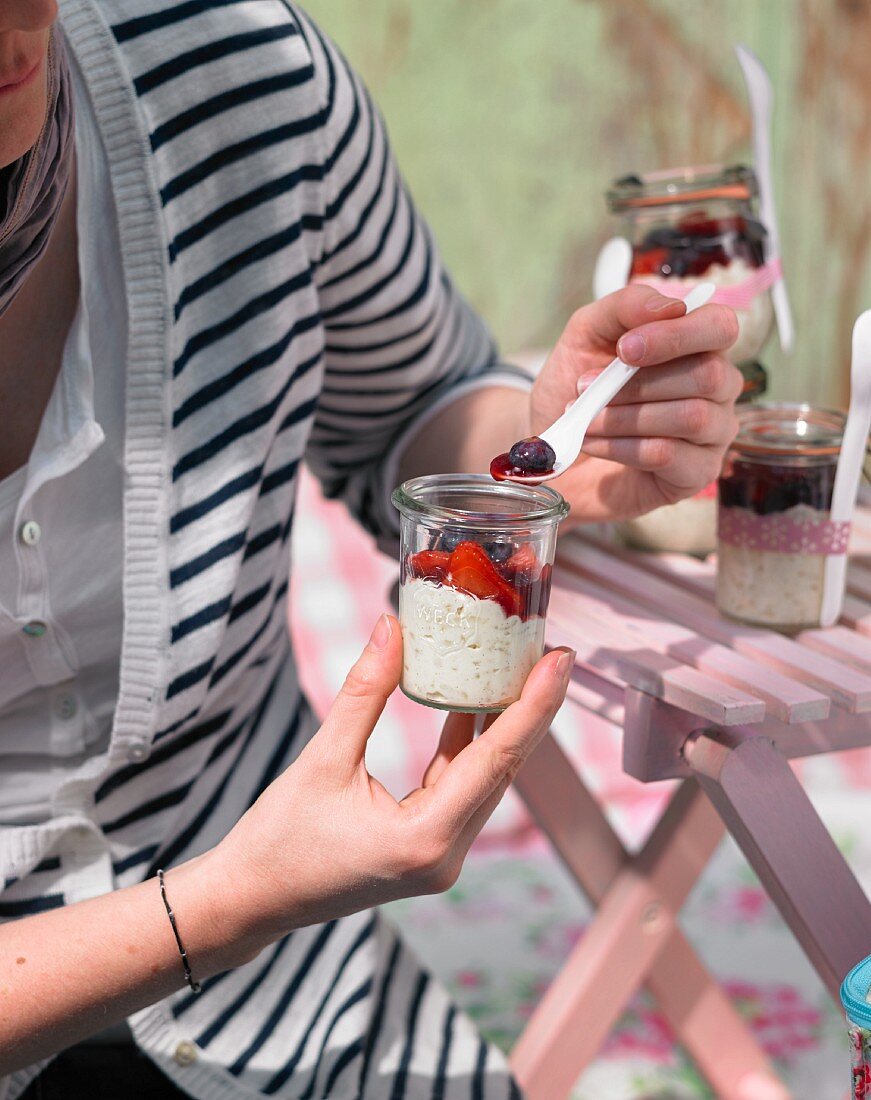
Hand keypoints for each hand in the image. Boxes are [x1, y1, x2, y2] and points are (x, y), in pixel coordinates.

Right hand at [213, 615, 572, 946]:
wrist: (250, 901)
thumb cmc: (278, 840)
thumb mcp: (323, 759)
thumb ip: (364, 692)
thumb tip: (393, 627)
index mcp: (426, 839)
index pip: (498, 759)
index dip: (534, 704)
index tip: (561, 659)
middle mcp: (446, 856)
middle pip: (504, 770)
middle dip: (530, 709)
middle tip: (551, 652)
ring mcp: (440, 858)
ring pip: (485, 780)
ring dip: (501, 726)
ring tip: (520, 671)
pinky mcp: (427, 851)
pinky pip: (460, 790)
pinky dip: (467, 748)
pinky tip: (471, 707)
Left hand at [532, 284, 740, 519]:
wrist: (551, 448)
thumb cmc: (576, 388)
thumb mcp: (586, 334)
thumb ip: (625, 308)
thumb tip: (671, 306)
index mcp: (697, 346)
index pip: (720, 326)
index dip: (678, 334)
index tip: (625, 348)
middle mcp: (717, 389)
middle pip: (708, 375)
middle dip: (638, 382)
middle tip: (586, 387)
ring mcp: (712, 435)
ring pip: (692, 417)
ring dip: (625, 416)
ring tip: (585, 419)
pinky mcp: (696, 474)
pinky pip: (669, 454)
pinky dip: (621, 446)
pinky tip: (592, 443)